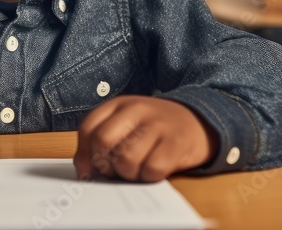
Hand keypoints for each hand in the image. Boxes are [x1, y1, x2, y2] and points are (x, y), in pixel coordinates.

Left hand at [73, 96, 217, 181]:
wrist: (198, 121)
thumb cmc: (155, 129)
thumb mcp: (126, 125)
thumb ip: (101, 141)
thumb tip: (83, 171)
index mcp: (120, 104)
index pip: (88, 127)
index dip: (84, 153)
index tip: (88, 170)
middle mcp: (137, 109)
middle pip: (103, 141)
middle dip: (105, 165)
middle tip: (116, 171)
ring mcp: (157, 124)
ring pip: (126, 159)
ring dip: (129, 174)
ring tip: (138, 169)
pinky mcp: (176, 143)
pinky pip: (151, 169)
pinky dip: (149, 176)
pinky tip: (154, 169)